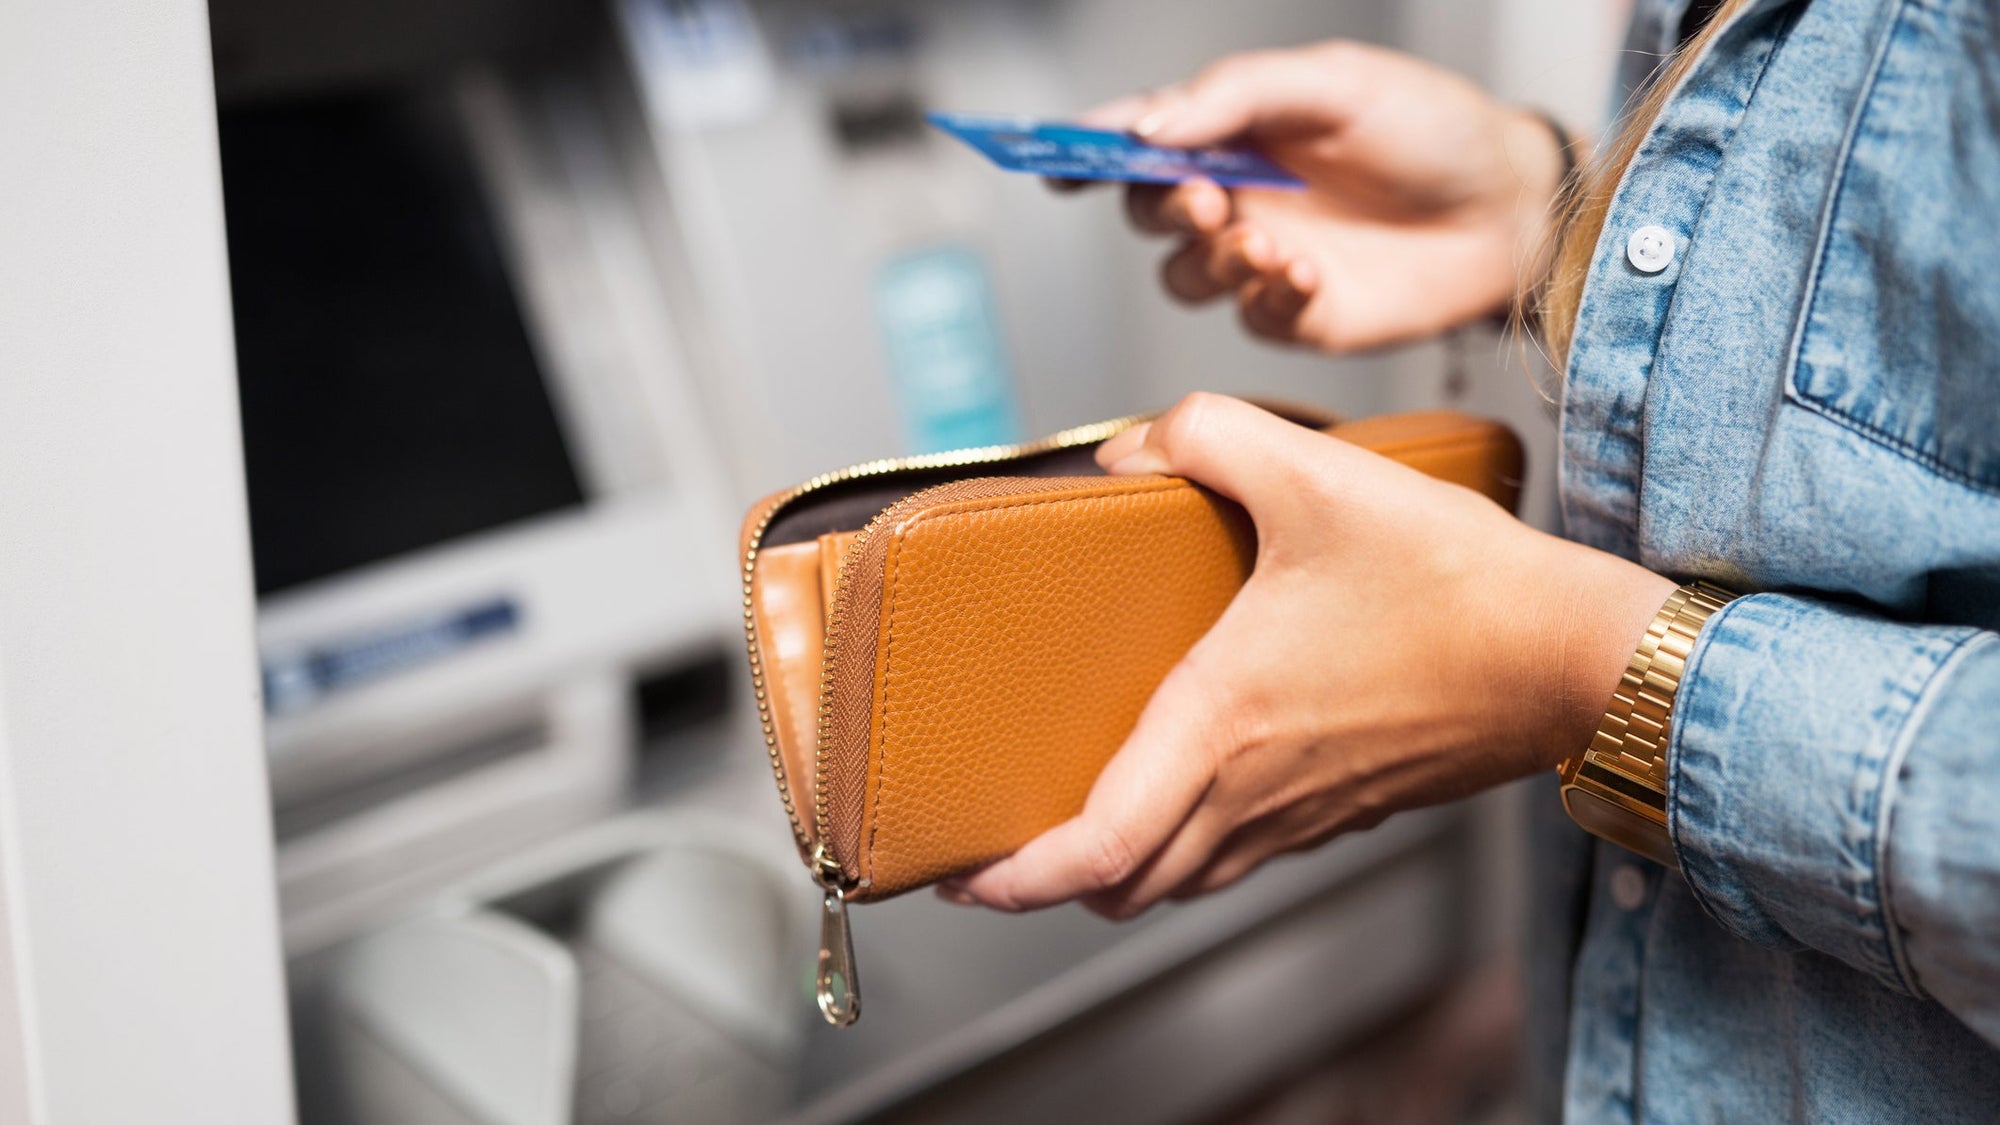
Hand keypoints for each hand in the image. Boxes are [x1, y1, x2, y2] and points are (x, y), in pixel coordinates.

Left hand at [941, 396, 1671, 916]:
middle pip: (1124, 888)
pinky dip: (1187, 853)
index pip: (1097, 848)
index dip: (1017, 878)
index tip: (962, 875)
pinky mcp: (1344, 811)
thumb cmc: (1459, 583)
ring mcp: (1302, 814)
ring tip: (1072, 828)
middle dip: (1048, 883)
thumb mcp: (1319, 474)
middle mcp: (1253, 790)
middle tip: (996, 847)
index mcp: (1223, 723)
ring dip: (1118, 872)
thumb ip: (1207, 436)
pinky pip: (1241, 858)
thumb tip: (1130, 449)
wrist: (1576, 657)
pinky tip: (1186, 793)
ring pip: (1183, 883)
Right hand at [1071, 42, 1567, 351]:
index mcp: (1233, 129)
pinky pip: (1249, 316)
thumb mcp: (1331, 84)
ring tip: (1268, 242)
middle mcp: (1235, 195)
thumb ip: (1234, 95)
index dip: (1085, 150)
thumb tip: (1145, 127)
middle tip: (1206, 197)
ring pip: (1183, 276)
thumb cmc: (1429, 127)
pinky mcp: (1295, 314)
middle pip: (1146, 212)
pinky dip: (1268, 295)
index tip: (1052, 160)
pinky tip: (1308, 273)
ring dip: (1212, 260)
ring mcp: (1259, 259)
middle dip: (1162, 207)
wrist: (1510, 207)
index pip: (1137, 138)